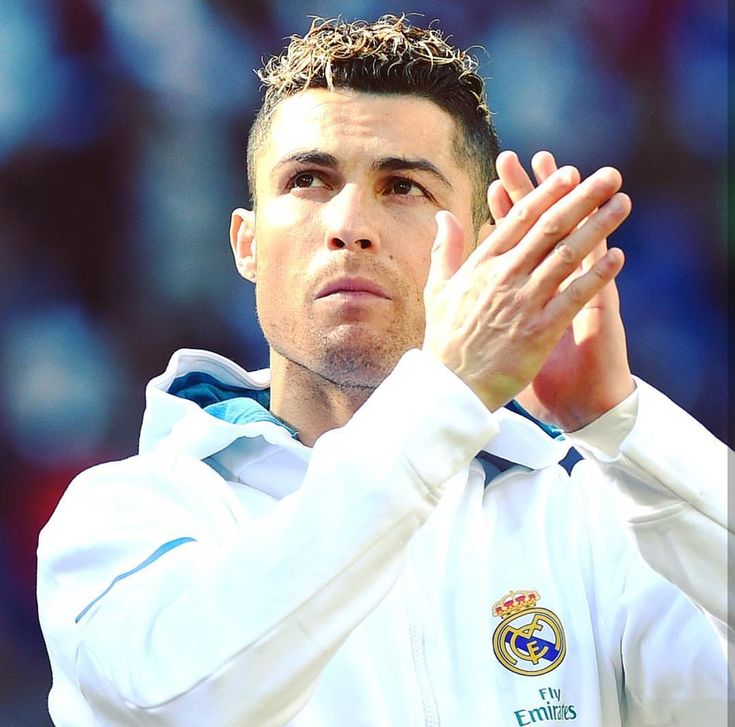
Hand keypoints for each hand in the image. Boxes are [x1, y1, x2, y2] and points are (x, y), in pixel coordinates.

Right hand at [422, 160, 631, 420]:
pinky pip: (573, 298)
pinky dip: (596, 276)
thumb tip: (443, 216)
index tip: (569, 173)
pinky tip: (618, 257)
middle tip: (610, 176)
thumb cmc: (445, 340)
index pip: (518, 220)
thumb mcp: (436, 289)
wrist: (451, 388)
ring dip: (597, 226)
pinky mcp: (539, 331)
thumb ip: (444, 250)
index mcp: (481, 266)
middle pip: (549, 228)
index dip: (546, 193)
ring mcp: (522, 303)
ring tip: (622, 204)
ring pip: (565, 255)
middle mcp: (503, 277)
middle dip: (582, 198)